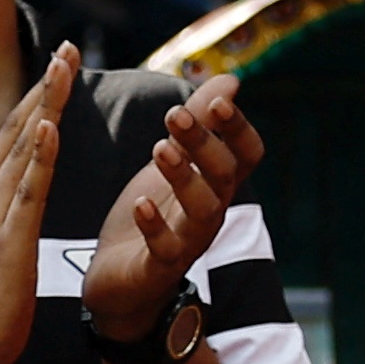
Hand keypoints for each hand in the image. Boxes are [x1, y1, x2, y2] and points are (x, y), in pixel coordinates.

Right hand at [0, 46, 80, 363]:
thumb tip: (12, 207)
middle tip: (69, 48)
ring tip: (64, 67)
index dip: (37, 100)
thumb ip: (1, 222)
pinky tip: (51, 126)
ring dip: (45, 105)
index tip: (59, 66)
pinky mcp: (7, 240)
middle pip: (19, 130)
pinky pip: (27, 191)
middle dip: (45, 87)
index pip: (13, 139)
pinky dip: (39, 156)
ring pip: (24, 149)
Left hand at [83, 74, 257, 346]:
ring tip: (160, 149)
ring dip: (184, 177)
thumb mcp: (171, 163)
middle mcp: (211, 212)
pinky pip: (166, 249)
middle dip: (203, 142)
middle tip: (173, 113)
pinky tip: (140, 206)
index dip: (238, 127)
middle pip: (224, 174)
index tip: (217, 99)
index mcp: (216, 186)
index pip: (247, 154)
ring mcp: (187, 241)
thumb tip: (230, 79)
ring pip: (203, 209)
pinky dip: (155, 227)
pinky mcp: (158, 268)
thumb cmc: (149, 219)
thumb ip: (197, 124)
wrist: (117, 284)